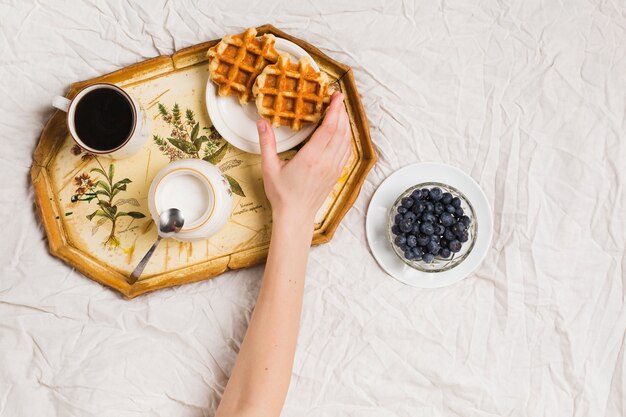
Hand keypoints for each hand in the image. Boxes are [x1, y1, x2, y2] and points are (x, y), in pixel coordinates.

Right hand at [256, 92, 351, 224]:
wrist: (296, 216)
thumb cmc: (282, 195)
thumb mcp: (269, 167)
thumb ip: (266, 143)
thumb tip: (261, 122)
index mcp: (311, 158)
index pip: (328, 128)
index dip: (334, 110)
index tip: (335, 97)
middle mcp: (326, 162)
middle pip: (340, 131)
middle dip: (341, 112)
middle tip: (338, 98)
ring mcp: (333, 169)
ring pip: (346, 141)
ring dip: (345, 124)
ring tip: (340, 111)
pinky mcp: (336, 174)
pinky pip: (346, 151)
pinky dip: (346, 138)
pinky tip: (343, 132)